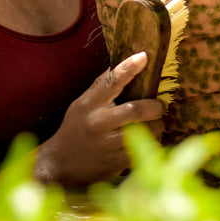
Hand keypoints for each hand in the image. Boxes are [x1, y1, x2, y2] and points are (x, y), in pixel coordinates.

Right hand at [33, 51, 165, 185]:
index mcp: (89, 105)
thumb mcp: (82, 104)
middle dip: (155, 107)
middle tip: (159, 106)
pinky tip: (147, 140)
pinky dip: (151, 143)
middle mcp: (98, 124)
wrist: (60, 163)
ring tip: (155, 124)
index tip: (144, 56)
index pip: (111, 81)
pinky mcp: (116, 163)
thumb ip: (102, 87)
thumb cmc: (76, 127)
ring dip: (157, 126)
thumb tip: (127, 63)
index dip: (129, 67)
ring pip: (146, 132)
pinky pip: (144, 149)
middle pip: (136, 110)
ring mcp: (108, 145)